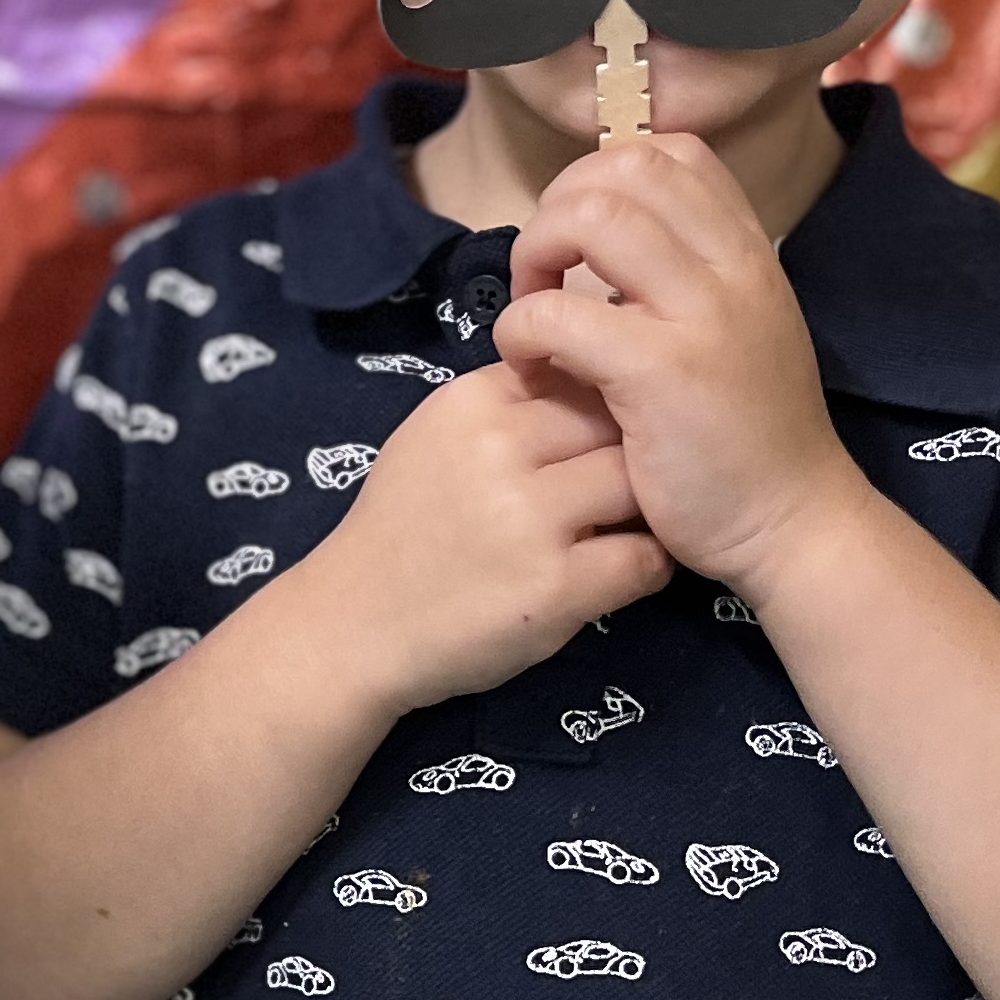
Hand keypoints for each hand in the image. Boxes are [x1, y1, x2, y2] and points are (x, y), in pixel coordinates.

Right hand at [273, 353, 668, 720]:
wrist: (353, 625)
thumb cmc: (401, 531)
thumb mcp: (434, 438)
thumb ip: (503, 408)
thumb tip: (592, 383)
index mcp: (471, 401)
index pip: (576, 373)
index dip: (598, 408)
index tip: (588, 445)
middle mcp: (500, 449)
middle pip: (616, 423)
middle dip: (631, 454)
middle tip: (621, 490)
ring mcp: (529, 518)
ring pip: (638, 485)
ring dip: (643, 509)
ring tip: (624, 529)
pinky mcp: (556, 586)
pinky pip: (644, 559)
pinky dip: (646, 566)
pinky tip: (619, 572)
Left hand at [491, 134, 872, 599]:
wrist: (796, 525)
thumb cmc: (749, 438)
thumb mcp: (737, 331)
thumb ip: (685, 279)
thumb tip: (598, 237)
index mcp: (749, 254)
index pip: (674, 153)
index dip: (605, 175)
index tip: (581, 238)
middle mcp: (734, 271)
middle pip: (627, 168)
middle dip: (560, 206)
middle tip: (545, 272)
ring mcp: (701, 317)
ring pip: (593, 219)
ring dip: (536, 254)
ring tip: (533, 312)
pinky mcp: (661, 373)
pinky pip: (560, 312)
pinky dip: (523, 329)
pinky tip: (530, 364)